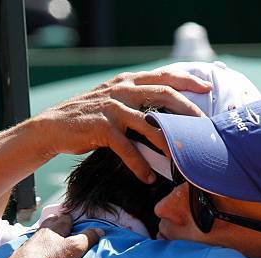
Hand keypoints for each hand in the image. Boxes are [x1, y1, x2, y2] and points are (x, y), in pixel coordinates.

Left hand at [0, 214, 103, 257]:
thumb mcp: (75, 249)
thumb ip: (87, 239)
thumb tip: (100, 230)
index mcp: (53, 230)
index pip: (63, 219)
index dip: (68, 218)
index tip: (71, 218)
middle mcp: (38, 235)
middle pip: (47, 225)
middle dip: (53, 223)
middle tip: (57, 223)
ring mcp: (26, 246)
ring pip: (36, 237)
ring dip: (42, 237)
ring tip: (46, 241)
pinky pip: (26, 251)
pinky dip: (32, 251)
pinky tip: (33, 257)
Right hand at [35, 68, 210, 182]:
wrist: (53, 127)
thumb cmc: (89, 118)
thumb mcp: (114, 103)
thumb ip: (137, 104)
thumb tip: (166, 118)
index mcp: (128, 82)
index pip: (163, 76)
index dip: (187, 80)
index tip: (207, 88)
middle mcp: (122, 90)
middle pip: (163, 94)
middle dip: (188, 110)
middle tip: (204, 127)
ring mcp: (112, 108)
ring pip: (149, 123)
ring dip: (169, 142)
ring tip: (183, 160)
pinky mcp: (101, 127)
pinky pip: (127, 148)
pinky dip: (140, 165)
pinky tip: (149, 179)